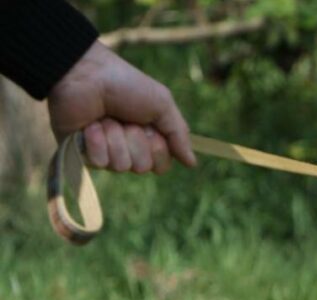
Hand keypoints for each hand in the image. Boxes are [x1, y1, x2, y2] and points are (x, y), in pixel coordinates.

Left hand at [47, 41, 196, 173]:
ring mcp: (105, 151)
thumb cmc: (126, 84)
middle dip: (135, 141)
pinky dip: (97, 141)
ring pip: (121, 166)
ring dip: (115, 138)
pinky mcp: (83, 152)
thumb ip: (179, 135)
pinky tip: (90, 125)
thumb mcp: (162, 104)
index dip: (158, 149)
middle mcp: (128, 147)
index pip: (161, 165)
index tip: (150, 126)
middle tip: (126, 119)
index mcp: (148, 137)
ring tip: (105, 117)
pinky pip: (99, 163)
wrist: (86, 74)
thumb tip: (192, 164)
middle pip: (142, 167)